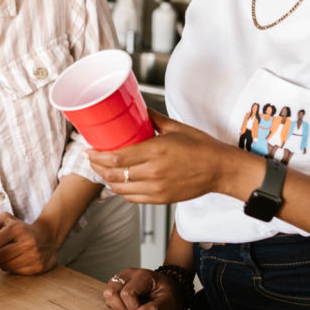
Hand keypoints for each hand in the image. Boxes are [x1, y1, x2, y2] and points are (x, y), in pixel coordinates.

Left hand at [0, 212, 57, 274]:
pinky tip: (20, 259)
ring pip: (4, 266)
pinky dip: (14, 267)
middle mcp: (27, 242)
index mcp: (17, 229)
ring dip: (4, 261)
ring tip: (11, 253)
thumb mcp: (7, 219)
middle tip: (2, 248)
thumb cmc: (21, 228)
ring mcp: (34, 256)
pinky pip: (15, 272)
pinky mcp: (37, 267)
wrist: (48, 237)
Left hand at [87, 109, 233, 203]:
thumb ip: (154, 120)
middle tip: (93, 159)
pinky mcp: (161, 199)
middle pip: (113, 174)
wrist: (221, 169)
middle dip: (97, 168)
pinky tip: (121, 182)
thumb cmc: (202, 147)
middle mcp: (153, 172)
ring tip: (104, 171)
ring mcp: (157, 188)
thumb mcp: (177, 128)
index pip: (116, 158)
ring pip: (120, 188)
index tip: (89, 150)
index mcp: (156, 151)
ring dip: (107, 180)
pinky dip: (122, 190)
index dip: (97, 156)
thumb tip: (140, 111)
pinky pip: (133, 198)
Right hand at [104, 268, 187, 309]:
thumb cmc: (170, 292)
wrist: (170, 286)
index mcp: (142, 275)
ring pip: (107, 293)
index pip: (127, 294)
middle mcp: (129, 274)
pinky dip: (116, 304)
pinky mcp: (117, 284)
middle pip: (111, 291)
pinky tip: (128, 304)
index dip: (133, 308)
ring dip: (117, 306)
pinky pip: (109, 296)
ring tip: (132, 307)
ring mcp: (121, 278)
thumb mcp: (169, 302)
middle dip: (121, 308)